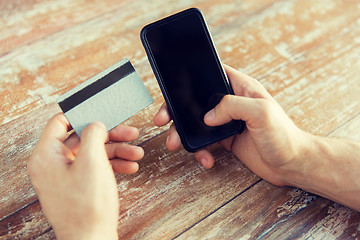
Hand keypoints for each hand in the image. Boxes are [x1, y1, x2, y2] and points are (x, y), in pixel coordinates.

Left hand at [27, 113, 143, 238]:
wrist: (92, 239)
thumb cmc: (87, 206)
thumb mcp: (93, 161)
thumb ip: (93, 135)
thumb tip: (95, 124)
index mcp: (46, 156)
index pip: (60, 123)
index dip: (82, 115)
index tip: (102, 113)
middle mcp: (53, 165)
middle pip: (82, 138)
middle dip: (110, 136)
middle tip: (130, 133)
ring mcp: (65, 177)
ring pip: (92, 153)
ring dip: (117, 151)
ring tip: (136, 153)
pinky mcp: (78, 187)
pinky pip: (94, 168)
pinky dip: (112, 165)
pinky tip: (130, 167)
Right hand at [154, 65, 307, 185]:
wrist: (292, 164)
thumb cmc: (284, 135)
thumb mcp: (261, 112)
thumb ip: (232, 106)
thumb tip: (208, 115)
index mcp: (241, 88)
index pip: (212, 73)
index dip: (192, 75)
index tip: (174, 85)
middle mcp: (232, 103)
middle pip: (196, 100)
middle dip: (177, 110)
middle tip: (163, 120)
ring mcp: (227, 121)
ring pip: (196, 122)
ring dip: (183, 133)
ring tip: (175, 144)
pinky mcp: (226, 139)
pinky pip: (205, 142)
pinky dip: (201, 151)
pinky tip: (206, 159)